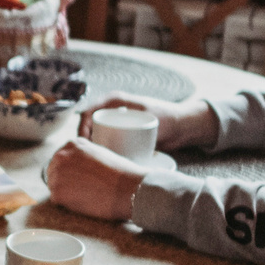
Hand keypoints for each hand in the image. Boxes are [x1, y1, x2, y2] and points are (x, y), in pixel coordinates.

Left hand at [45, 136, 153, 221]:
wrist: (128, 188)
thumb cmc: (120, 173)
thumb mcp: (99, 153)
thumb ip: (82, 156)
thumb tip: (73, 168)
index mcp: (72, 144)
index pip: (60, 160)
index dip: (70, 172)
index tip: (81, 178)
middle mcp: (61, 155)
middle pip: (53, 172)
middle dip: (64, 182)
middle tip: (83, 189)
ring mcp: (57, 173)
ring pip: (54, 186)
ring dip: (65, 193)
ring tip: (86, 195)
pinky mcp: (57, 192)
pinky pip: (57, 200)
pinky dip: (68, 203)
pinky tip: (84, 201)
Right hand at [75, 92, 218, 151]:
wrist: (182, 127)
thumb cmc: (167, 117)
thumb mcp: (146, 115)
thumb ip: (133, 121)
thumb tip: (113, 131)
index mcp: (113, 101)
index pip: (88, 113)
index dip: (81, 128)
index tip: (83, 144)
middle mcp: (113, 110)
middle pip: (90, 126)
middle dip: (85, 141)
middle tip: (88, 158)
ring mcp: (117, 123)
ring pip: (97, 136)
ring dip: (92, 148)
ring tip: (94, 163)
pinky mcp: (123, 134)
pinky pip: (107, 142)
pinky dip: (102, 151)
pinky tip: (102, 163)